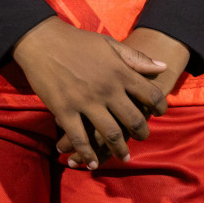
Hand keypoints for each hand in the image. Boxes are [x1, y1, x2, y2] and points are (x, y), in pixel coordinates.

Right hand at [11, 17, 167, 168]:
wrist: (41, 40)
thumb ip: (136, 58)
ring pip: (111, 134)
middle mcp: (107, 90)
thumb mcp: (108, 44)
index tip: (158, 112)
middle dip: (142, 133)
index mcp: (119, 72)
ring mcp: (85, 102)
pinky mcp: (65, 109)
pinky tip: (92, 162)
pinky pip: (80, 137)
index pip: (150, 95)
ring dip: (119, 149)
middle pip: (134, 120)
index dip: (159, 106)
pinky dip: (87, 153)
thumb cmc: (76, 41)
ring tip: (123, 156)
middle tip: (141, 137)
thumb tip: (162, 68)